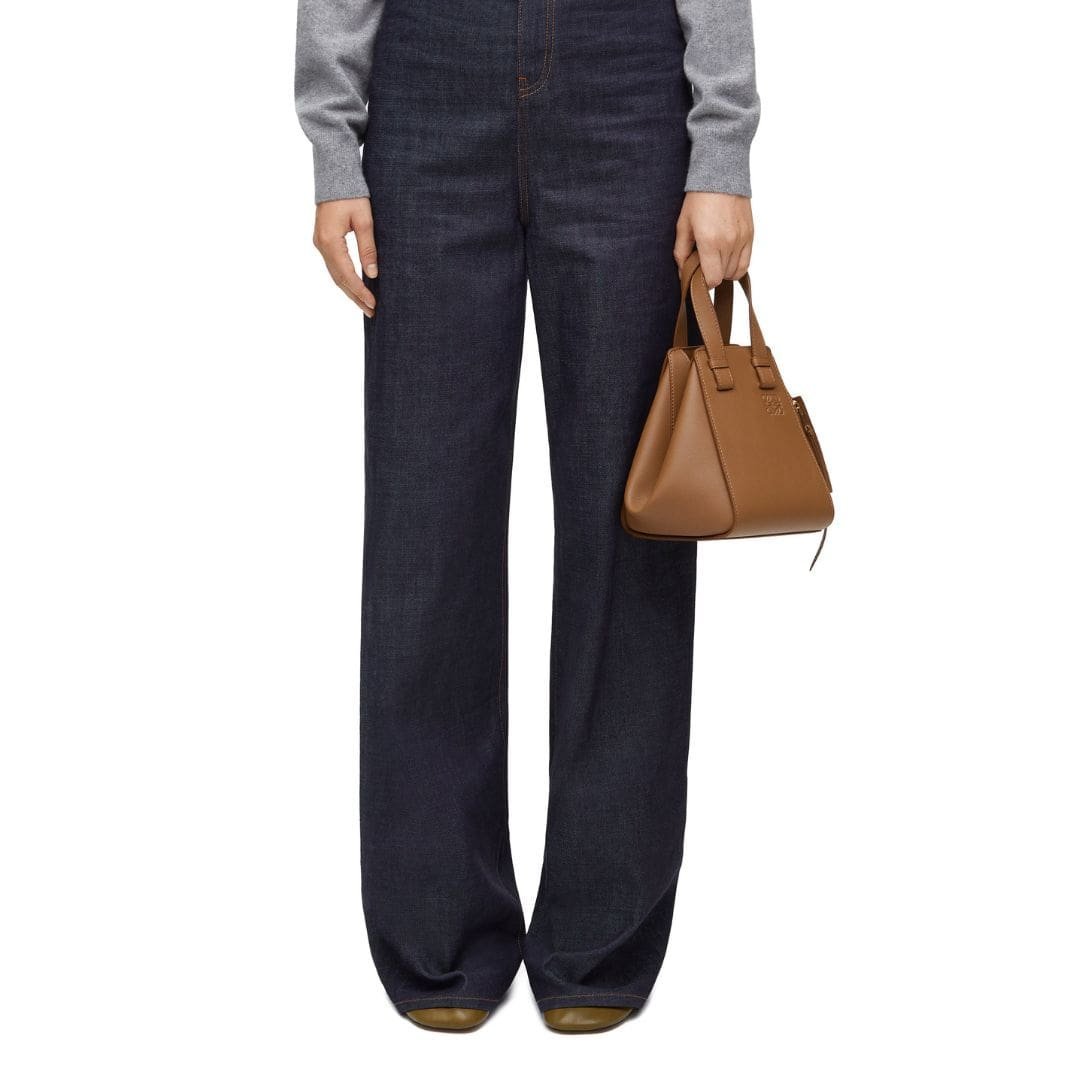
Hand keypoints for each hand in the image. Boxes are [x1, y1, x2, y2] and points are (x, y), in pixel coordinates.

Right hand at [312, 198, 377, 314]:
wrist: (335, 175)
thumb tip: (373, 273)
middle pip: (339, 279)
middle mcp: (321, 245)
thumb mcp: (365, 221)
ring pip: (335, 274)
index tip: (373, 303)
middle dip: (355, 296)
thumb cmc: (352, 195)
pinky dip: (345, 278)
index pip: (346, 274)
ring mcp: (320, 243)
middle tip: (371, 312)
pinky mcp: (323, 240)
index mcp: (330, 241)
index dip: (360, 291)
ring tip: (365, 304)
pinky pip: (334, 266)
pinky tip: (355, 286)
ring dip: (350, 290)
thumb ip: (368, 248)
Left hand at [673, 193, 753, 287]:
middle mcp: (729, 242)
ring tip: (715, 258)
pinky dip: (737, 265)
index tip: (698, 276)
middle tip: (704, 263)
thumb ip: (680, 252)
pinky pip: (746, 262)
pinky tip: (727, 258)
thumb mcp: (683, 225)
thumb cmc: (699, 199)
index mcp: (710, 242)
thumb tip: (682, 273)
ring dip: (724, 270)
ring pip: (736, 271)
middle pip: (724, 276)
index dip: (704, 283)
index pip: (713, 279)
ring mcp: (742, 239)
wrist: (721, 175)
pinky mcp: (750, 234)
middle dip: (712, 274)